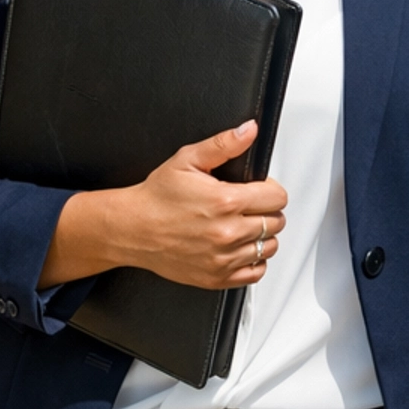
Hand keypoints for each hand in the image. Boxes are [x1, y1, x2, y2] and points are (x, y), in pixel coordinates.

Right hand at [40, 121, 287, 290]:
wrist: (132, 229)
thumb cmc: (156, 197)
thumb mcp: (187, 159)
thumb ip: (223, 144)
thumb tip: (248, 131)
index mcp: (225, 201)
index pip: (277, 198)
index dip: (271, 189)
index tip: (259, 189)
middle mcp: (228, 233)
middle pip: (276, 222)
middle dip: (266, 210)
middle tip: (249, 206)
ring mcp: (223, 258)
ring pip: (270, 247)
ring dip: (262, 235)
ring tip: (244, 225)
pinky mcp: (216, 277)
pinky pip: (255, 273)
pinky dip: (254, 261)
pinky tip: (241, 248)